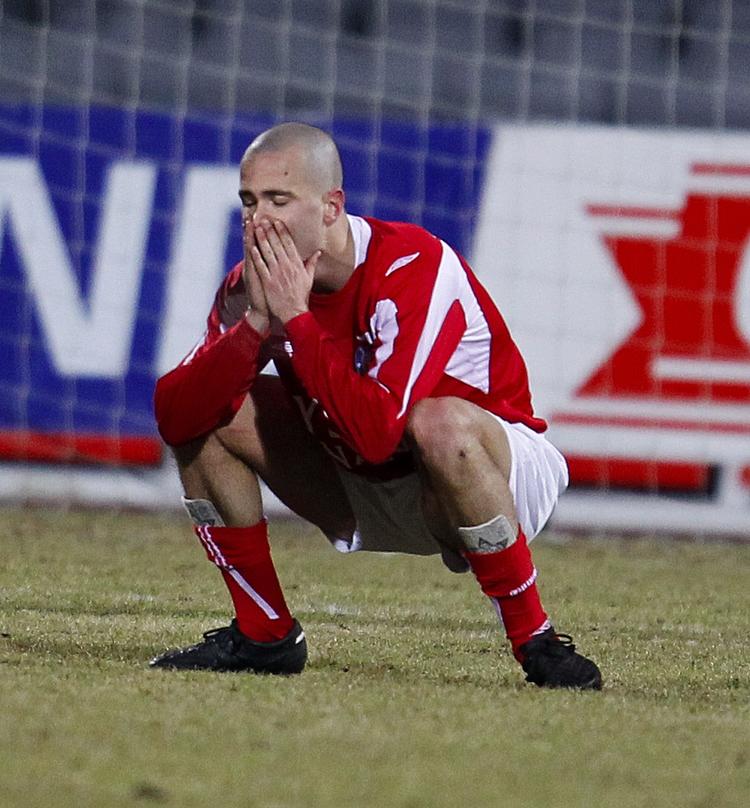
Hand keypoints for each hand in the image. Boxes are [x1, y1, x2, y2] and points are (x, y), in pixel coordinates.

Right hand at [242, 217, 269, 332]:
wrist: (262, 311)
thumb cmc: (270, 296)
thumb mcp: (273, 280)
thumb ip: (277, 268)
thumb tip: (282, 259)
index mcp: (262, 264)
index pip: (261, 244)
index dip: (261, 232)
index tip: (262, 218)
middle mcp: (255, 264)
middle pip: (253, 242)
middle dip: (252, 228)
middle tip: (251, 214)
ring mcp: (253, 269)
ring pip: (250, 249)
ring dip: (249, 236)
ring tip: (248, 222)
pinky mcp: (252, 277)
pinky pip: (252, 262)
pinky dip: (250, 252)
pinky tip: (250, 243)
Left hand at [249, 219, 320, 324]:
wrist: (294, 312)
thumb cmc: (301, 296)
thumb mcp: (309, 278)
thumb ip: (312, 264)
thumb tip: (318, 252)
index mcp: (297, 265)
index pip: (289, 244)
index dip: (282, 232)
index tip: (277, 222)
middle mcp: (287, 267)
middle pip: (277, 245)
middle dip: (270, 230)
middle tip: (264, 219)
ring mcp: (277, 273)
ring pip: (268, 252)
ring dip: (262, 239)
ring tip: (257, 228)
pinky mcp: (268, 281)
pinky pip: (261, 266)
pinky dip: (257, 256)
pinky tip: (252, 246)